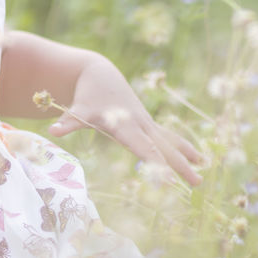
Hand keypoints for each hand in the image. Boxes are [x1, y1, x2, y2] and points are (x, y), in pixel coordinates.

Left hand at [46, 54, 204, 186]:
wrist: (100, 73)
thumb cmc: (87, 95)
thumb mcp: (78, 109)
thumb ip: (68, 121)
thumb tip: (53, 130)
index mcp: (125, 125)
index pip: (143, 149)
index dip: (156, 165)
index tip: (168, 181)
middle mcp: (139, 125)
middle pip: (163, 148)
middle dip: (179, 166)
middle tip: (197, 184)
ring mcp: (146, 123)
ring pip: (170, 141)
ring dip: (186, 155)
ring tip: (204, 171)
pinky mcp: (147, 123)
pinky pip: (168, 137)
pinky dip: (182, 147)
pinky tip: (197, 158)